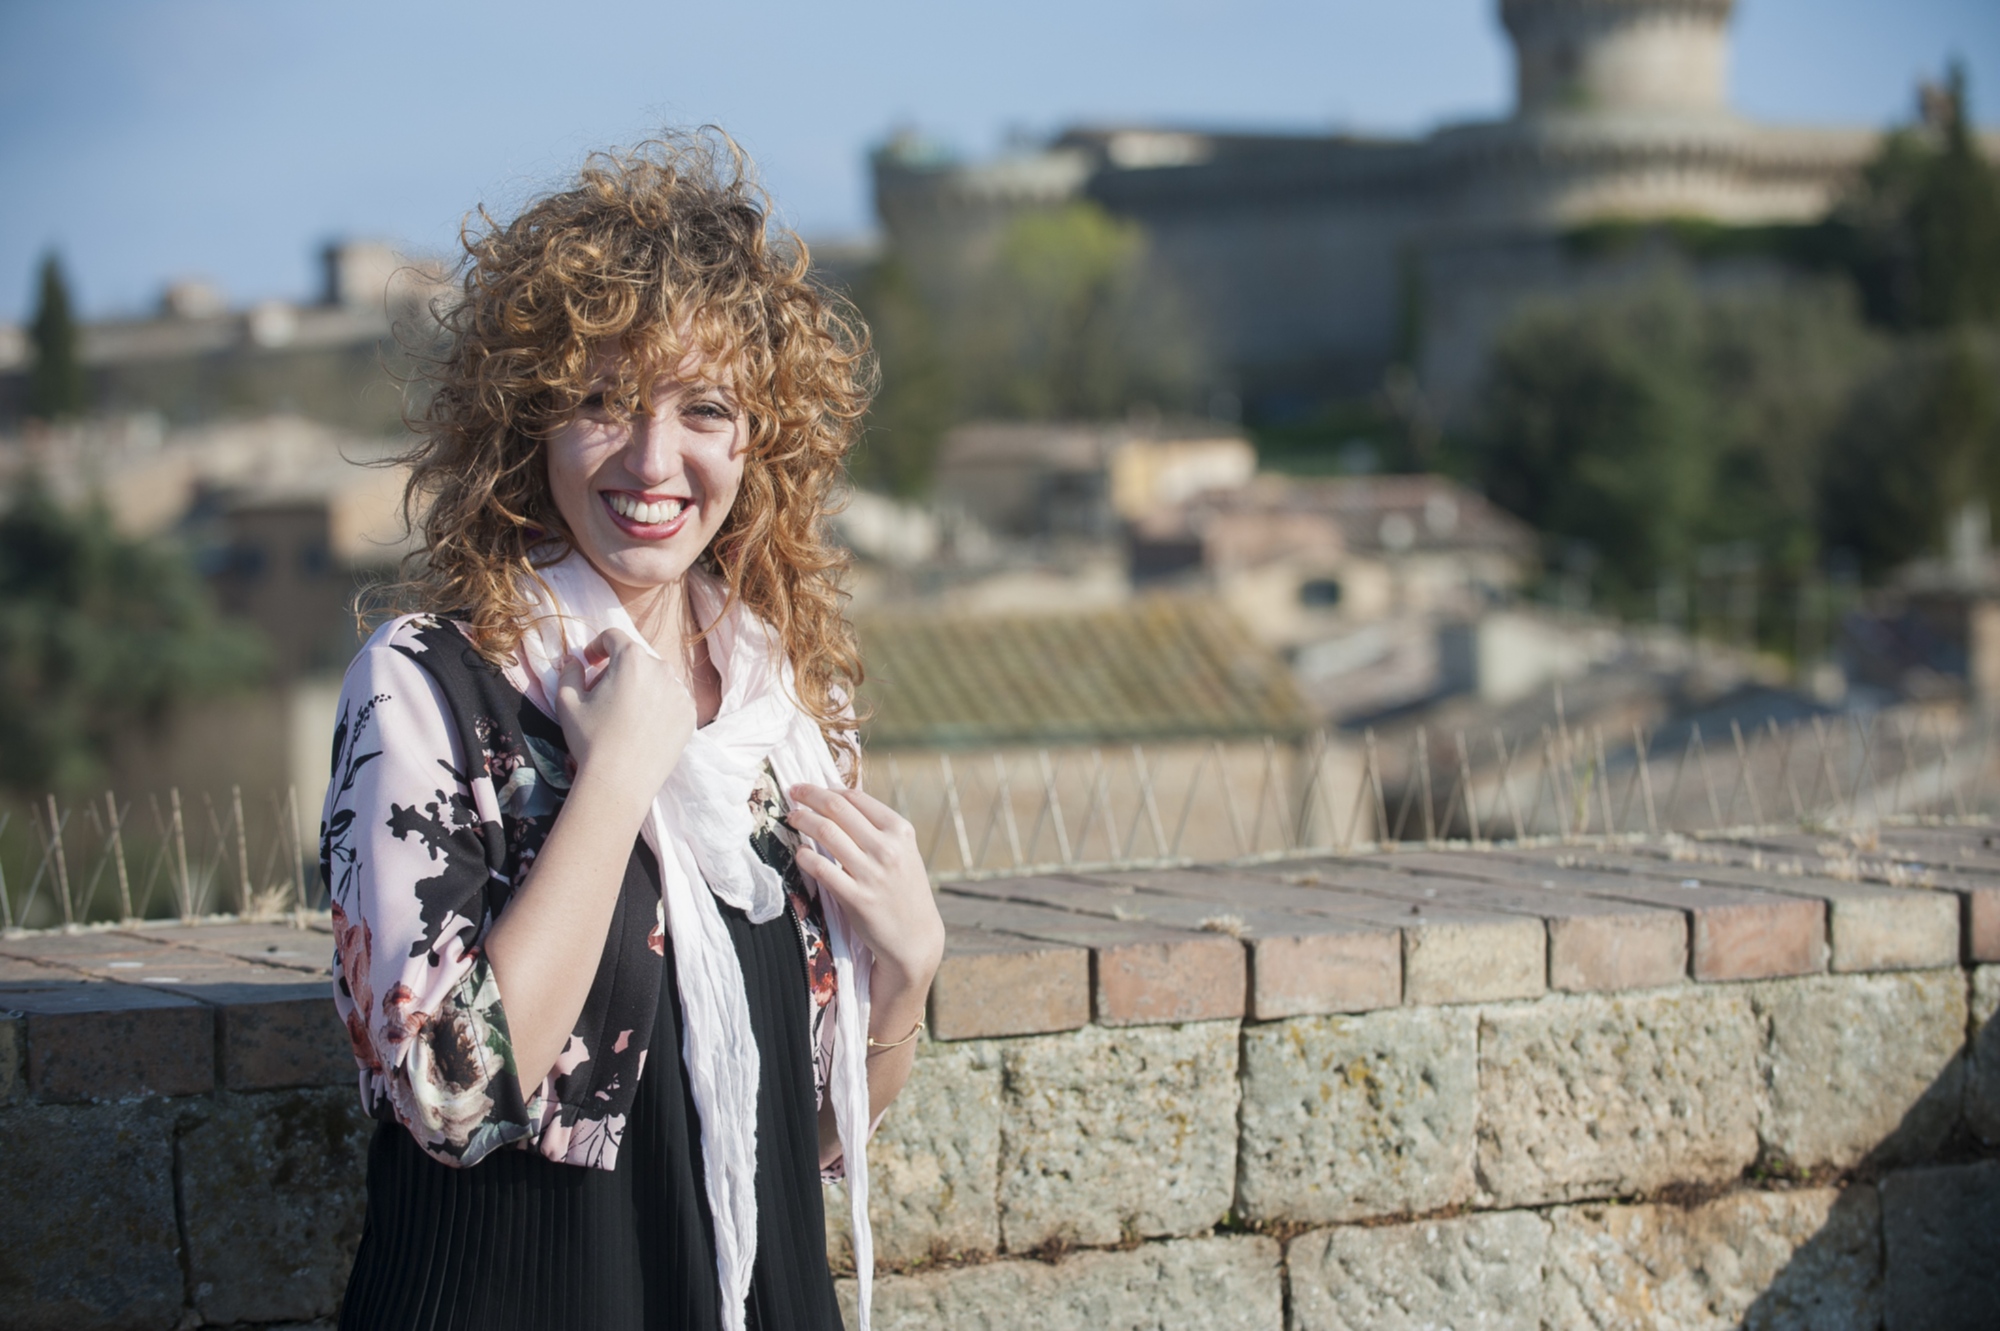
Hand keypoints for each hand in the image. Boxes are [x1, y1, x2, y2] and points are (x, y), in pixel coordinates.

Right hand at [552, 629, 696, 806]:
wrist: (621, 781)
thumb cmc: (590, 739)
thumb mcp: (566, 701)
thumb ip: (569, 671)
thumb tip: (574, 661)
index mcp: (632, 658)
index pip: (613, 637)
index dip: (596, 647)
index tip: (589, 664)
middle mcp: (662, 668)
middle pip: (636, 659)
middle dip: (618, 670)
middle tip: (602, 695)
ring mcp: (680, 691)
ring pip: (656, 679)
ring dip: (640, 686)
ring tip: (623, 714)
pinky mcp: (689, 714)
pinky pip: (671, 699)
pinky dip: (657, 705)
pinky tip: (643, 727)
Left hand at [785, 784, 944, 989]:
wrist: (915, 937)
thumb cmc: (904, 891)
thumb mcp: (903, 853)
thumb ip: (877, 830)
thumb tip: (840, 802)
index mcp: (900, 831)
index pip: (856, 799)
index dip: (828, 789)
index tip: (812, 788)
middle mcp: (887, 848)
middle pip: (838, 809)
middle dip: (810, 796)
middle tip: (794, 791)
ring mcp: (872, 873)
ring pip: (826, 833)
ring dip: (803, 820)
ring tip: (792, 817)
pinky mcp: (856, 898)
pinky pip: (821, 868)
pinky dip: (805, 856)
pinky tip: (799, 852)